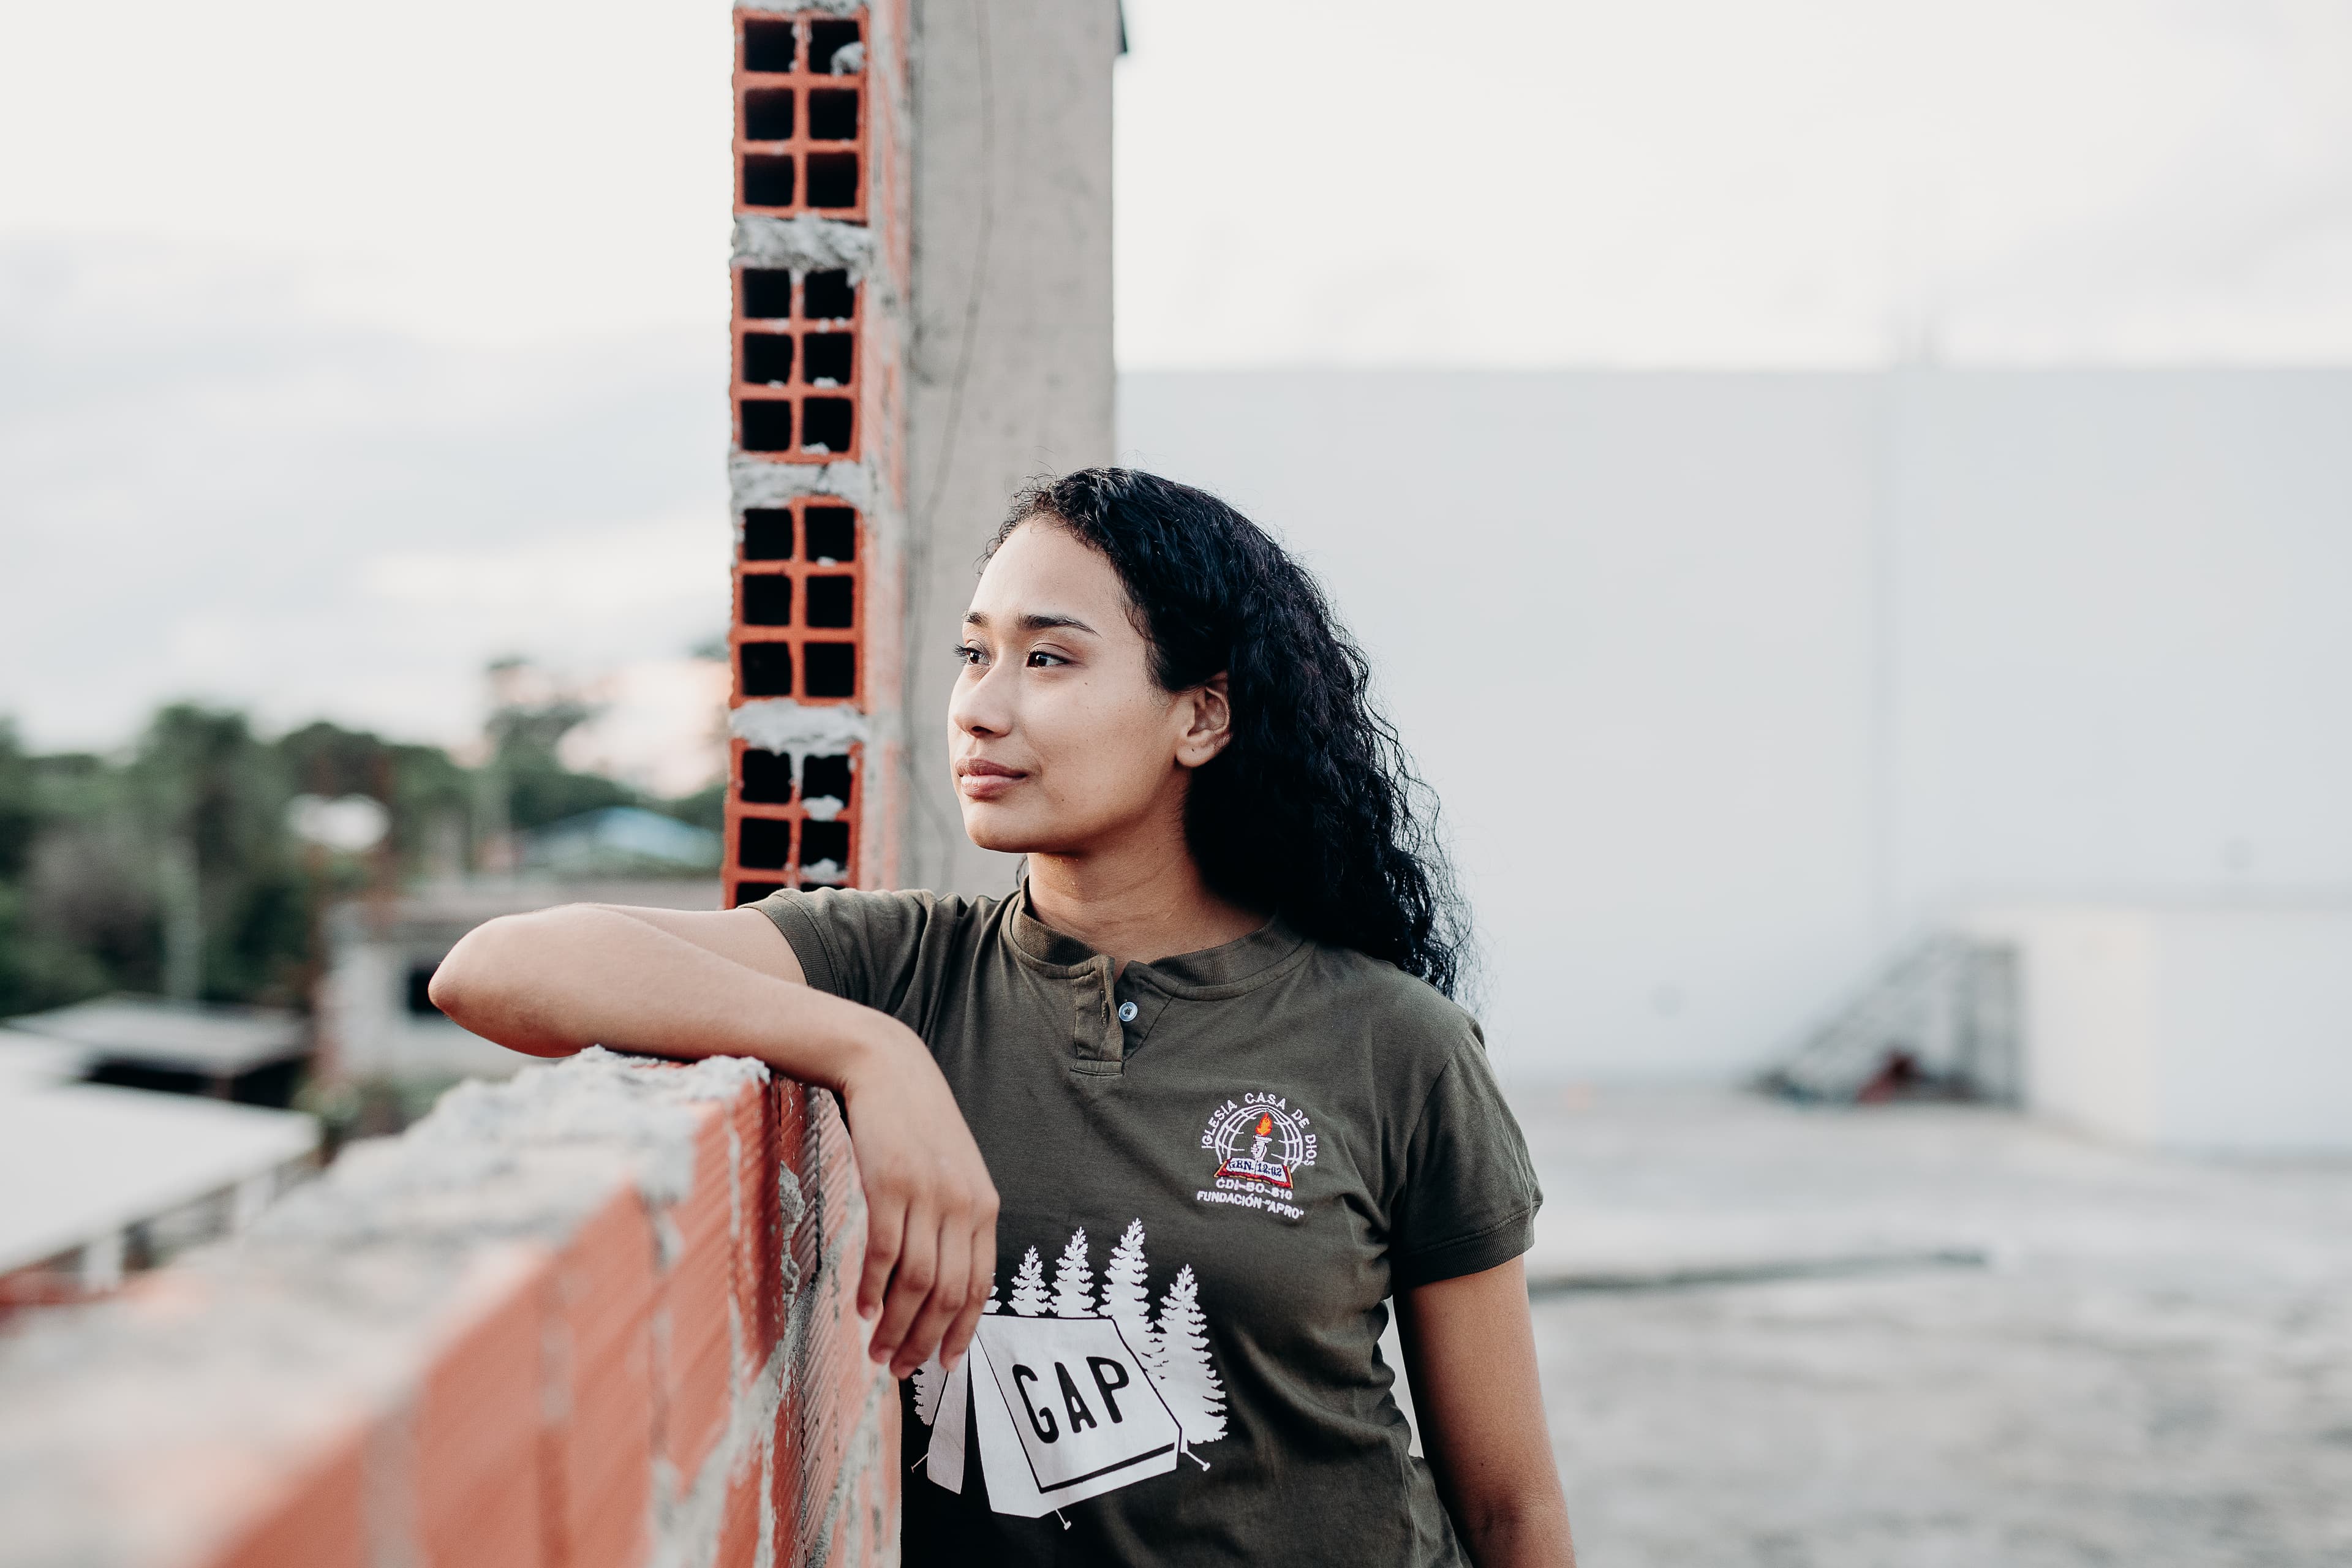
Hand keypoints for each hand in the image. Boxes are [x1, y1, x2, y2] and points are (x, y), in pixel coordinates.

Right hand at [837, 1020, 998, 1378]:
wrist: (889, 1068)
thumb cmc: (918, 1126)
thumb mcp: (953, 1172)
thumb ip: (956, 1220)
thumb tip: (941, 1282)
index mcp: (985, 1206)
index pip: (979, 1285)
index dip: (962, 1331)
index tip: (945, 1364)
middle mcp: (963, 1204)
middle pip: (947, 1293)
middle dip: (925, 1340)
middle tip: (900, 1368)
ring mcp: (927, 1194)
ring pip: (916, 1282)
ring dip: (896, 1326)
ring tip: (877, 1350)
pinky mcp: (890, 1183)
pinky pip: (883, 1253)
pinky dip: (873, 1289)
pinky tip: (863, 1310)